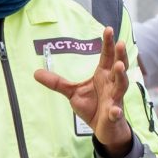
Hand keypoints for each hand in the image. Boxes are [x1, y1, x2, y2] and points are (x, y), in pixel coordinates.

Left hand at [32, 29, 132, 157]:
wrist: (104, 128)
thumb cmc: (92, 107)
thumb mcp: (72, 92)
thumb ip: (57, 82)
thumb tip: (36, 72)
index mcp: (103, 75)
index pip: (107, 57)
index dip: (108, 44)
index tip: (108, 29)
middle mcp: (112, 84)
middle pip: (118, 67)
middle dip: (120, 55)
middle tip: (120, 43)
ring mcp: (115, 99)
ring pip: (121, 86)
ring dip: (121, 76)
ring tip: (119, 66)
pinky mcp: (114, 115)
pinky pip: (116, 113)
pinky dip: (115, 111)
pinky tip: (115, 110)